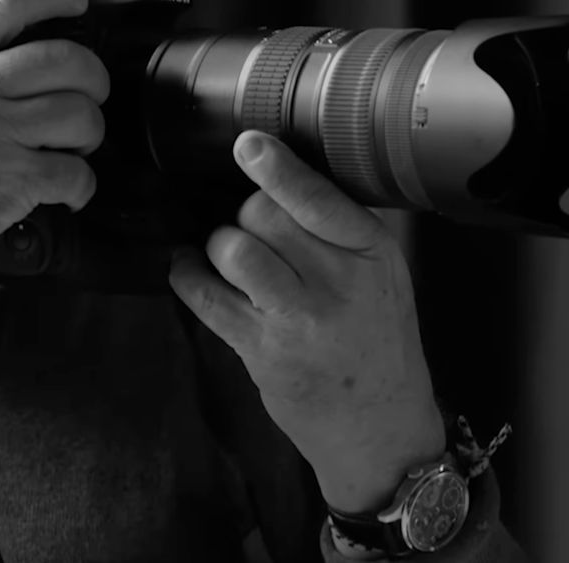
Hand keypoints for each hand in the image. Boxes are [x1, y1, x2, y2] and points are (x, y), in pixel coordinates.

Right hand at [0, 0, 108, 286]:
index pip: (7, 0)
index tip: (77, 3)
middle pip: (67, 60)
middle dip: (93, 81)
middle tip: (89, 97)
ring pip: (80, 114)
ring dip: (90, 135)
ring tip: (72, 149)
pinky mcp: (8, 180)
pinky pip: (75, 172)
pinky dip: (82, 185)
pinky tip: (67, 192)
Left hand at [168, 131, 445, 512]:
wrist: (378, 423)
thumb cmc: (377, 338)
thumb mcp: (382, 274)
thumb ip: (339, 228)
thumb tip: (280, 173)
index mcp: (371, 253)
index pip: (317, 200)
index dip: (276, 169)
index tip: (248, 145)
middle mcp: (336, 284)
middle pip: (263, 215)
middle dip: (245, 212)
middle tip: (252, 227)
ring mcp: (295, 321)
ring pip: (232, 249)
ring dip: (219, 244)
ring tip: (229, 254)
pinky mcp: (258, 351)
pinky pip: (203, 296)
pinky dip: (187, 274)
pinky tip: (189, 268)